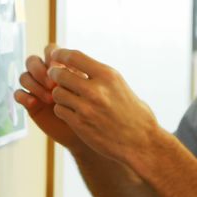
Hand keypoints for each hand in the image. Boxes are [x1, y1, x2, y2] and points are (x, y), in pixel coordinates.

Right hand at [14, 44, 86, 151]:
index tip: (61, 67)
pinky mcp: (31, 103)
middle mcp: (47, 74)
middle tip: (53, 85)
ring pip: (24, 76)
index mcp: (62, 65)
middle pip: (32, 61)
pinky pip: (18, 94)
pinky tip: (34, 103)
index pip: (49, 50)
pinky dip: (23, 96)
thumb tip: (65, 67)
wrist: (89, 129)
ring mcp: (37, 88)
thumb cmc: (95, 107)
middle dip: (39, 70)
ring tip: (50, 98)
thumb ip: (78, 76)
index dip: (51, 56)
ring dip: (34, 84)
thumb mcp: (90, 89)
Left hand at [47, 48, 162, 164]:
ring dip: (59, 94)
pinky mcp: (80, 124)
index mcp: (108, 75)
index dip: (60, 54)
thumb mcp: (119, 85)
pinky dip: (62, 109)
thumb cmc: (132, 112)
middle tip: (55, 77)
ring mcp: (87, 108)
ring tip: (67, 97)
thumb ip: (99, 75)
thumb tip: (76, 63)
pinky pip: (59, 110)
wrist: (141, 141)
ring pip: (57, 93)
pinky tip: (70, 111)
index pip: (74, 56)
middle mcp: (97, 90)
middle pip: (60, 74)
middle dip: (55, 74)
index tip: (55, 55)